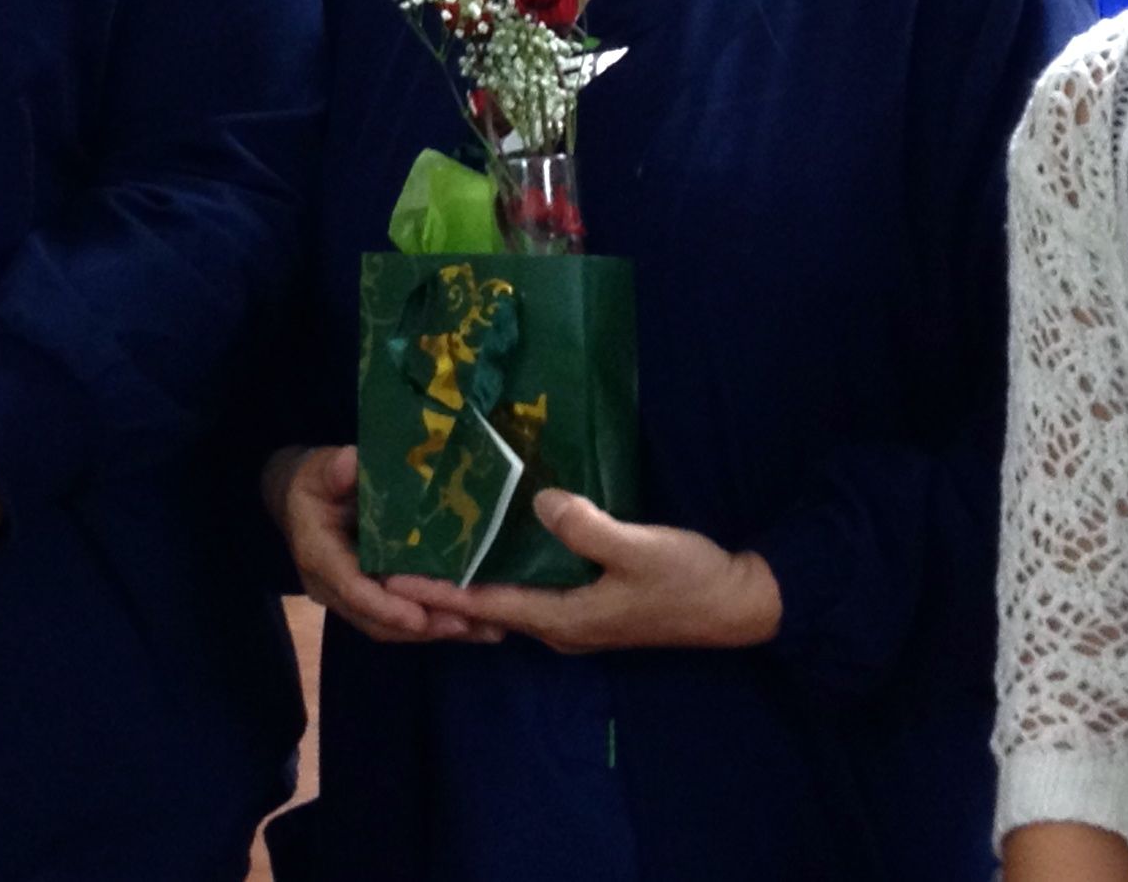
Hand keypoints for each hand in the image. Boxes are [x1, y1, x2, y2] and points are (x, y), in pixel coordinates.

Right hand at [267, 443, 500, 646]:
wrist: (300, 502)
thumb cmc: (314, 482)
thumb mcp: (318, 469)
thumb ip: (333, 470)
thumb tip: (349, 462)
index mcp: (318, 556)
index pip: (352, 589)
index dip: (387, 606)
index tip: (421, 616)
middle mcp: (331, 588)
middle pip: (377, 620)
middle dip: (423, 626)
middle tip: (470, 624)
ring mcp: (349, 600)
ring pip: (391, 628)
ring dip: (436, 630)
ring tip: (485, 629)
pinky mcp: (369, 601)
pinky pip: (400, 620)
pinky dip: (435, 623)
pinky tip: (475, 622)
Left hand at [385, 487, 780, 652]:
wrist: (739, 604)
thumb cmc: (688, 580)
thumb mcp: (638, 548)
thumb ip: (586, 528)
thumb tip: (539, 502)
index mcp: (563, 619)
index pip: (484, 605)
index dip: (435, 588)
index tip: (388, 571)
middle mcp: (561, 625)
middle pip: (488, 606)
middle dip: (443, 582)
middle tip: (398, 548)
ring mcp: (577, 616)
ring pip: (510, 596)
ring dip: (473, 574)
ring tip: (434, 539)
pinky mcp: (591, 601)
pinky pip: (533, 586)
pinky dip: (505, 566)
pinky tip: (495, 537)